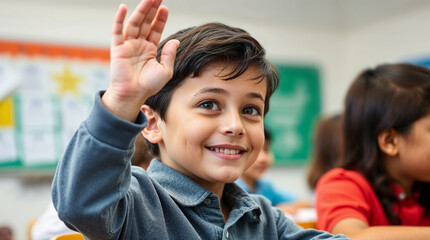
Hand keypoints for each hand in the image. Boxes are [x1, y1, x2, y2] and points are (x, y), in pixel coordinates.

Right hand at [103, 0, 178, 120]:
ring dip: (140, 10)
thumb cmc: (148, 86)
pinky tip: (123, 8)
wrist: (133, 95)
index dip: (160, 19)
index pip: (155, 29)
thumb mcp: (165, 71)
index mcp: (149, 49)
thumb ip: (169, 55)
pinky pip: (117, 31)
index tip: (165, 8)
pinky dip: (119, 19)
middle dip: (151, 9)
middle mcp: (138, 45)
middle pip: (145, 22)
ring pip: (134, 23)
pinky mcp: (117, 48)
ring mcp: (127, 45)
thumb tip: (175, 41)